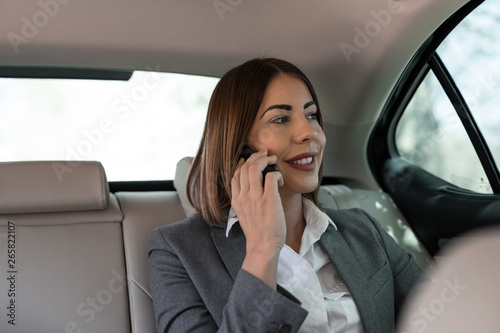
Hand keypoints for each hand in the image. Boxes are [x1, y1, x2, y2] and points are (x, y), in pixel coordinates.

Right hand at [231, 149, 284, 287]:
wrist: (263, 247)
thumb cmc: (257, 232)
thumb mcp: (244, 215)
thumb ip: (245, 200)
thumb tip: (252, 188)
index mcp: (236, 200)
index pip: (235, 174)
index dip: (242, 163)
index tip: (249, 159)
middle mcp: (243, 197)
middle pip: (245, 167)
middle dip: (255, 157)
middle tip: (265, 154)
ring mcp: (256, 198)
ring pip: (255, 168)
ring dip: (265, 160)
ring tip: (272, 160)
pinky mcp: (270, 199)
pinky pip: (271, 176)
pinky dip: (276, 174)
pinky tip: (280, 180)